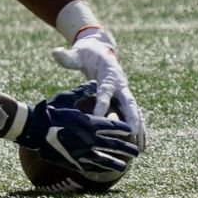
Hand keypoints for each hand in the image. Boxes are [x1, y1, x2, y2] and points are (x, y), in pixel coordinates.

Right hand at [12, 100, 138, 174]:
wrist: (32, 128)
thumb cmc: (49, 111)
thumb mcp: (66, 98)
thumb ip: (82, 91)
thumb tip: (94, 82)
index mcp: (89, 122)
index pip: (112, 126)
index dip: (123, 128)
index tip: (131, 130)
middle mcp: (89, 138)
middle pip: (113, 144)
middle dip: (126, 147)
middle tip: (136, 151)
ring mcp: (82, 151)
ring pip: (104, 158)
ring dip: (116, 161)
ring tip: (125, 165)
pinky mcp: (73, 160)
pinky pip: (91, 166)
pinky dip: (100, 168)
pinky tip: (105, 170)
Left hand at [52, 31, 146, 150]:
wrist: (101, 50)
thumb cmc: (87, 53)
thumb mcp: (77, 54)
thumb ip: (68, 57)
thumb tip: (55, 52)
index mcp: (108, 75)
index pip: (104, 91)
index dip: (101, 104)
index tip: (97, 118)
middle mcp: (120, 84)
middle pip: (128, 102)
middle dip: (131, 117)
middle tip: (133, 132)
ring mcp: (125, 92)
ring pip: (135, 111)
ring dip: (139, 129)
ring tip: (141, 148)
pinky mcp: (125, 99)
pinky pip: (134, 115)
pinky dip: (140, 129)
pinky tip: (142, 145)